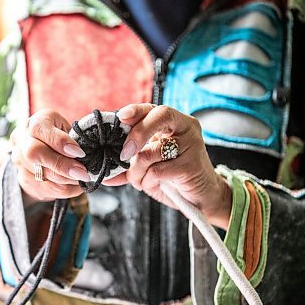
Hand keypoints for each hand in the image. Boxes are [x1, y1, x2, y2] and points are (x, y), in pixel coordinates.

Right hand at [10, 109, 90, 206]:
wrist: (42, 148)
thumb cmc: (61, 136)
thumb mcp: (69, 130)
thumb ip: (77, 139)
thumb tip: (93, 158)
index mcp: (35, 122)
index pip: (40, 129)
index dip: (60, 142)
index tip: (80, 153)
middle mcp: (21, 140)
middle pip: (34, 153)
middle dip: (62, 165)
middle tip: (83, 173)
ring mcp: (19, 161)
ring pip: (40, 175)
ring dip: (66, 181)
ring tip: (82, 179)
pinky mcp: (23, 179)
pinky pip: (44, 189)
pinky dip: (64, 190)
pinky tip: (75, 185)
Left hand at [104, 103, 231, 228]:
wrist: (200, 196)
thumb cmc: (172, 177)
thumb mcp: (147, 166)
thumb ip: (127, 164)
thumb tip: (104, 174)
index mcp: (173, 122)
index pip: (152, 108)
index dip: (136, 110)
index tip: (120, 117)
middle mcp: (185, 127)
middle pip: (160, 116)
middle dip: (137, 134)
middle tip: (124, 154)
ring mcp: (192, 144)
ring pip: (151, 152)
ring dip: (137, 171)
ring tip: (139, 180)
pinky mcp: (193, 164)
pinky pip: (158, 170)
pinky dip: (147, 180)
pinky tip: (150, 184)